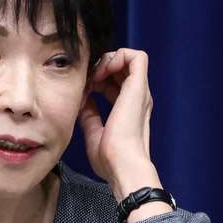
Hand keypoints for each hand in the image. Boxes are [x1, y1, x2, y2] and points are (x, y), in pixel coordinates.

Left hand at [79, 48, 165, 214]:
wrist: (122, 166)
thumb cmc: (110, 159)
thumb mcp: (94, 133)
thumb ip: (90, 116)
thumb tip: (83, 102)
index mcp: (129, 109)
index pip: (116, 83)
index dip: (98, 79)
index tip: (83, 90)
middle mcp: (137, 98)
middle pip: (122, 68)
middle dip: (101, 67)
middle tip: (86, 80)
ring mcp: (140, 92)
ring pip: (130, 58)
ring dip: (108, 60)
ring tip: (94, 75)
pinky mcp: (139, 87)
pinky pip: (136, 57)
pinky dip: (118, 56)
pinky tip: (102, 71)